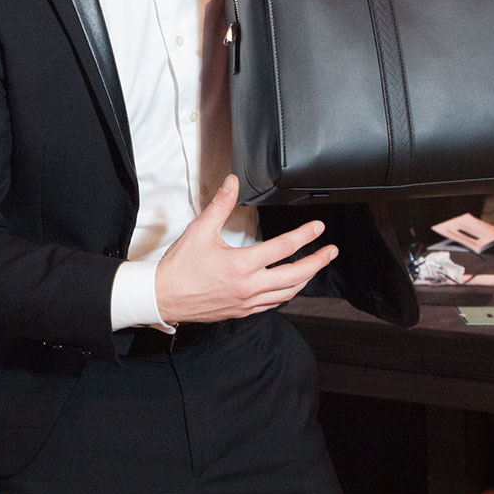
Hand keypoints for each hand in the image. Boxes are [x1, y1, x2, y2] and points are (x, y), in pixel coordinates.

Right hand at [153, 175, 337, 324]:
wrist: (163, 297)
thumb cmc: (179, 267)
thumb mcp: (199, 230)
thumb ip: (220, 205)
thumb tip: (232, 182)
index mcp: (241, 264)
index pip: (283, 248)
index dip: (304, 236)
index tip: (318, 228)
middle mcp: (249, 286)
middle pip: (295, 276)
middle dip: (318, 262)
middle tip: (331, 251)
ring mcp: (247, 302)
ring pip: (287, 293)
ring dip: (305, 279)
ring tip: (314, 267)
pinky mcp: (242, 311)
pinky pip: (272, 304)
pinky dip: (286, 294)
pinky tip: (288, 287)